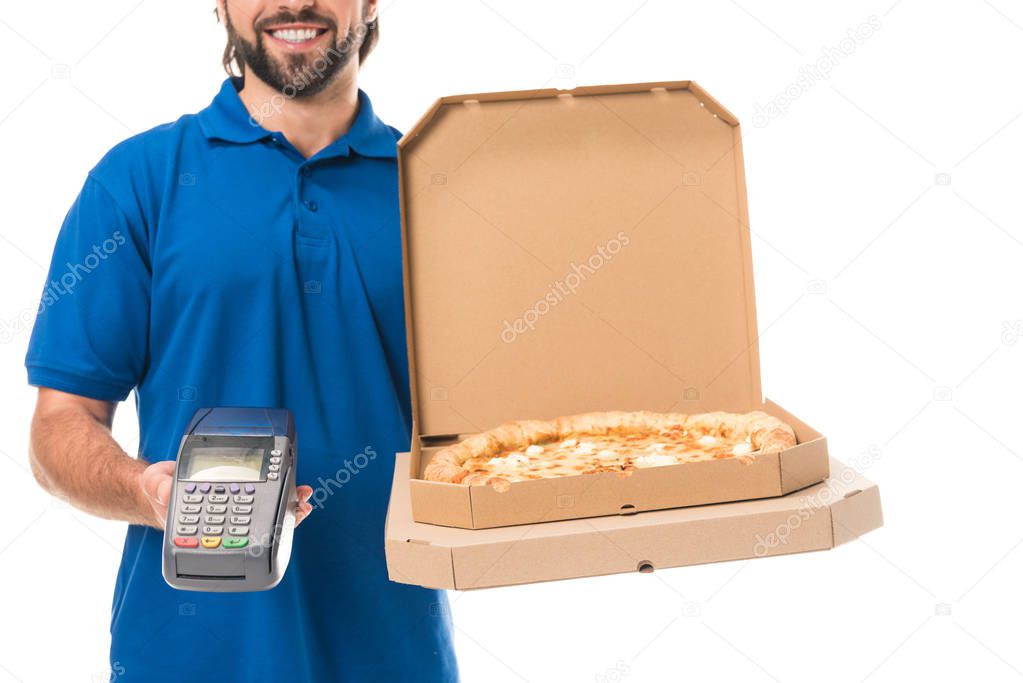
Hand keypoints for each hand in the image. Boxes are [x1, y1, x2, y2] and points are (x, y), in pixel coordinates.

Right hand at [140, 461, 314, 528]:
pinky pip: (265, 493)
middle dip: (287, 517)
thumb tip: (168, 490)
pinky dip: (282, 490)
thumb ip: (159, 487)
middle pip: (263, 525)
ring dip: (290, 505)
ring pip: (269, 511)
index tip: (285, 521)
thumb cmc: (160, 492)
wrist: (161, 483)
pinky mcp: (241, 490)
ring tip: (305, 496)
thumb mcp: (155, 486)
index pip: (243, 533)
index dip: (267, 531)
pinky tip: (295, 485)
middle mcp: (228, 521)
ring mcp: (237, 507)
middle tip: (303, 507)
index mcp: (212, 527)